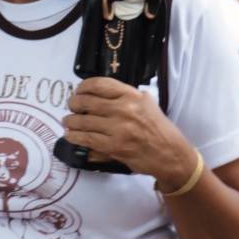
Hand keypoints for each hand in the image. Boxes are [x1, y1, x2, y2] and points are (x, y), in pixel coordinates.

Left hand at [63, 77, 198, 190]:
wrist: (171, 154)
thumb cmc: (158, 128)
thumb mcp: (146, 103)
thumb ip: (125, 96)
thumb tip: (98, 93)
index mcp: (131, 95)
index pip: (99, 84)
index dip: (83, 87)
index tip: (79, 91)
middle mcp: (124, 109)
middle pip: (86, 101)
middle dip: (74, 104)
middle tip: (72, 107)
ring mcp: (118, 128)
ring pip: (83, 121)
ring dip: (71, 121)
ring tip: (68, 121)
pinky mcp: (114, 146)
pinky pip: (86, 139)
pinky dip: (74, 136)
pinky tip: (70, 135)